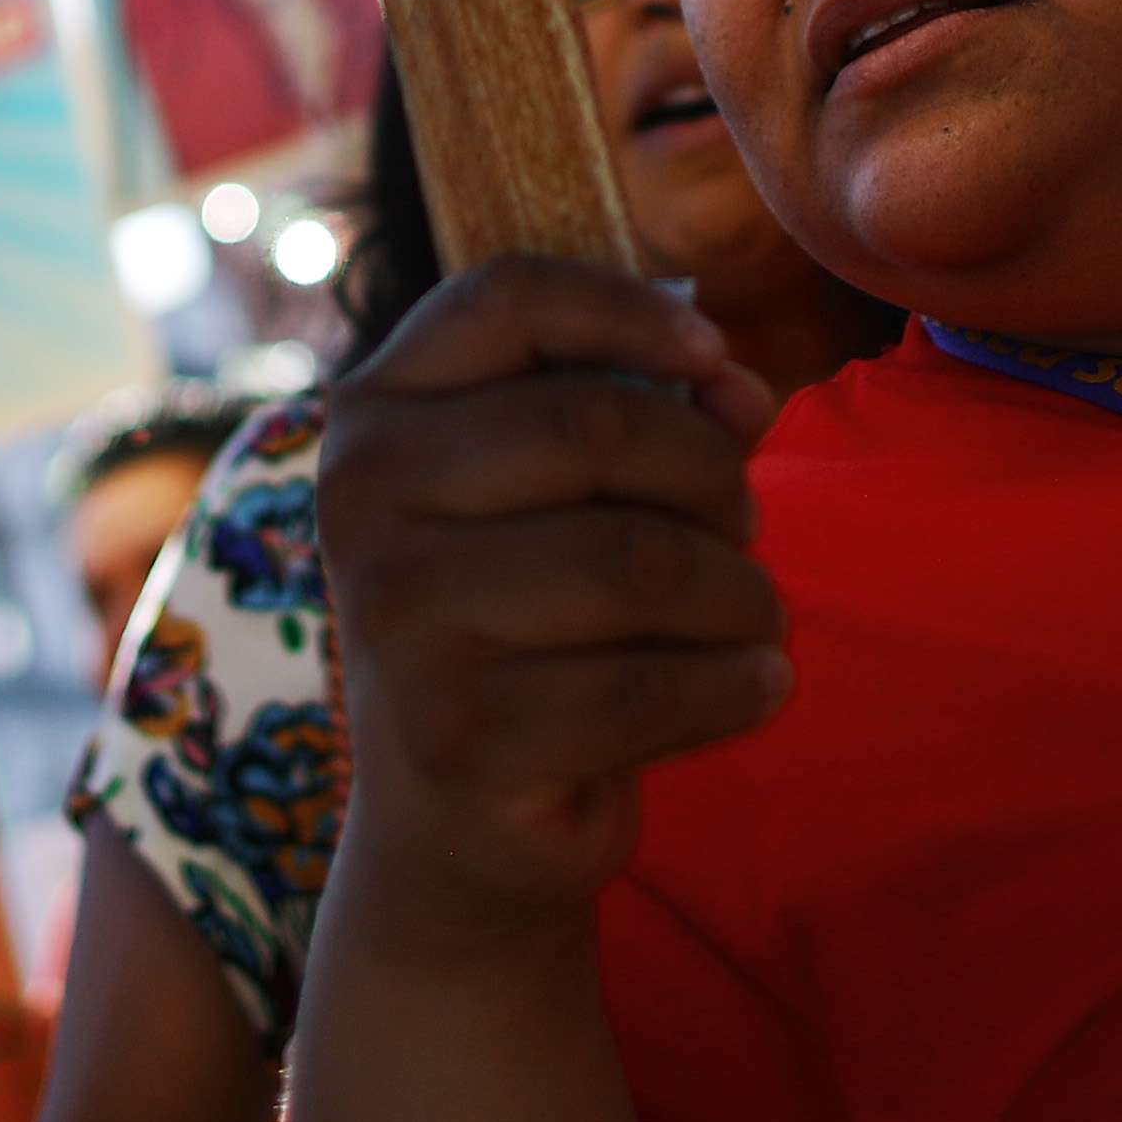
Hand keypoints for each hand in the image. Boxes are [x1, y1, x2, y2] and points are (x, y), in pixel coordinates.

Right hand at [313, 260, 781, 959]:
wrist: (459, 824)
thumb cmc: (531, 621)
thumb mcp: (567, 500)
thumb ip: (654, 416)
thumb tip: (738, 385)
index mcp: (373, 415)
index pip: (506, 298)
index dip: (630, 308)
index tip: (716, 356)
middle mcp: (363, 501)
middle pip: (598, 427)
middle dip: (714, 477)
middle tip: (747, 527)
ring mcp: (401, 620)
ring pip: (642, 562)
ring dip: (742, 592)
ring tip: (756, 616)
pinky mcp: (462, 735)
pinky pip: (653, 684)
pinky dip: (739, 684)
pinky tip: (758, 685)